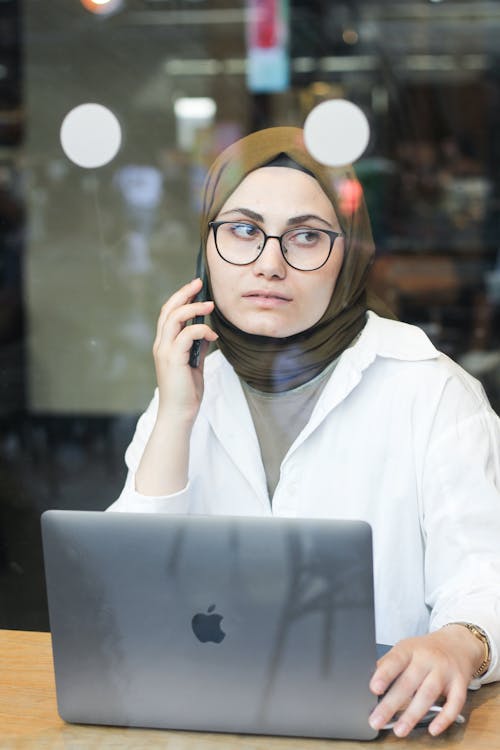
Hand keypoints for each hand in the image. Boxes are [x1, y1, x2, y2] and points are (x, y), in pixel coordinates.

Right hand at [153, 277, 217, 424]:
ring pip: (174, 318)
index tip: (195, 287)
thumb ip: (197, 347)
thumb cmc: (186, 392)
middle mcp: (161, 345)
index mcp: (164, 345)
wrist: (180, 414)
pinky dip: (201, 330)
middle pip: (168, 310)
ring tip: (209, 305)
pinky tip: (212, 334)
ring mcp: (165, 352)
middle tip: (199, 283)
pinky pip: (186, 335)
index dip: (180, 297)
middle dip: (184, 293)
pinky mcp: (173, 359)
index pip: (168, 314)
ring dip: (193, 308)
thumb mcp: (194, 364)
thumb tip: (207, 331)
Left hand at [368, 626, 483, 736]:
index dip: (385, 674)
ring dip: (413, 714)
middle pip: (408, 682)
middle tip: (377, 721)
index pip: (396, 660)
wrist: (458, 643)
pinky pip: (454, 703)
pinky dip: (444, 718)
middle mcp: (428, 659)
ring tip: (399, 730)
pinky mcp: (460, 684)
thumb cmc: (425, 650)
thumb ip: (390, 663)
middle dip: (391, 704)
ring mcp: (445, 671)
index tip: (374, 688)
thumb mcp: (406, 649)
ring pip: (428, 694)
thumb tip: (370, 682)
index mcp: (411, 649)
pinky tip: (433, 729)